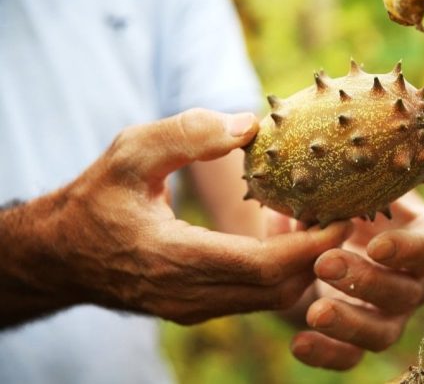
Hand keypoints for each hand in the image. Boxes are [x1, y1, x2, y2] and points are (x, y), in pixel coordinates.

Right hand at [0, 108, 351, 327]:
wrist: (64, 252)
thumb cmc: (98, 197)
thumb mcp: (130, 151)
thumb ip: (187, 133)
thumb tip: (249, 124)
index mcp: (172, 260)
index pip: (263, 266)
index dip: (311, 245)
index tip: (345, 216)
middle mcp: (188, 296)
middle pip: (278, 289)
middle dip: (320, 256)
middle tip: (348, 214)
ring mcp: (194, 309)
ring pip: (272, 299)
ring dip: (304, 264)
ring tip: (321, 220)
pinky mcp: (199, 308)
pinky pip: (256, 297)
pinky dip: (283, 271)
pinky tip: (288, 234)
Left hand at [287, 193, 423, 369]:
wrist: (346, 235)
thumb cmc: (361, 205)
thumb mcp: (355, 195)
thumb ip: (338, 198)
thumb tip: (305, 211)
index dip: (407, 251)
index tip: (376, 246)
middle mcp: (416, 283)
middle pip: (403, 293)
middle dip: (365, 281)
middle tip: (325, 263)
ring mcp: (393, 315)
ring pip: (382, 332)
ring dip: (349, 324)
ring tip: (314, 313)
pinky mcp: (364, 338)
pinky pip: (352, 356)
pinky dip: (327, 354)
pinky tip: (300, 344)